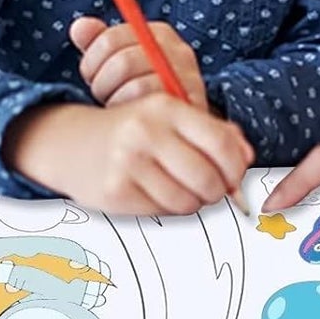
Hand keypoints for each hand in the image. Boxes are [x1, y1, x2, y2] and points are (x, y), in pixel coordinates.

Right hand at [3, 97, 252, 216]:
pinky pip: (162, 212)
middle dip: (216, 191)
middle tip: (210, 189)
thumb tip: (247, 156)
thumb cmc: (132, 130)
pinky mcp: (116, 192)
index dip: (236, 168)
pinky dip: (167, 208)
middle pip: (208, 179)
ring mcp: (129, 162)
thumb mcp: (170, 117)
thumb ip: (213, 131)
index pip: (221, 144)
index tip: (235, 175)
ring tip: (180, 189)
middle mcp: (147, 131)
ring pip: (187, 202)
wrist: (72, 142)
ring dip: (192, 203)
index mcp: (166, 106)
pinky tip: (156, 193)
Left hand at [70, 15, 207, 109]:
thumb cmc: (140, 90)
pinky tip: (131, 120)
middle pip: (123, 63)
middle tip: (105, 95)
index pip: (109, 40)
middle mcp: (179, 51)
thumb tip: (79, 27)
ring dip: (118, 102)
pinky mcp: (191, 108)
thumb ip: (97, 42)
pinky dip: (134, 118)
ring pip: (136, 88)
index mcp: (159, 34)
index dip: (91, 62)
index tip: (92, 74)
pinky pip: (152, 111)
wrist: (176, 127)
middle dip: (103, 84)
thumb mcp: (115, 63)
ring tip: (119, 107)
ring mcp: (189, 80)